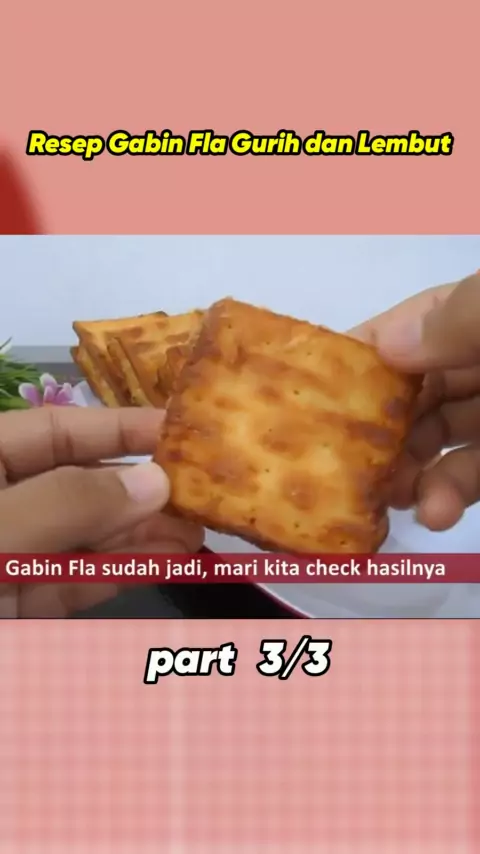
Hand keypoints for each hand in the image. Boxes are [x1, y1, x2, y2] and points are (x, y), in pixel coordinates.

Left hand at [0, 407, 203, 616]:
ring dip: (142, 534)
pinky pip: (76, 580)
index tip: (181, 431)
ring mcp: (9, 557)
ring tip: (196, 531)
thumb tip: (154, 481)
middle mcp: (2, 504)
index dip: (119, 427)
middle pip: (78, 483)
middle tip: (200, 493)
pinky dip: (121, 571)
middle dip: (140, 489)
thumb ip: (70, 503)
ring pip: (85, 536)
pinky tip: (167, 561)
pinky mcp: (19, 606)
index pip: (55, 431)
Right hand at [351, 272, 479, 531]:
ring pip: (438, 440)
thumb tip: (384, 347)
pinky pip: (474, 472)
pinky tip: (436, 515)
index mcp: (469, 313)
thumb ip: (461, 321)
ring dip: (409, 473)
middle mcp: (476, 358)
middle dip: (374, 431)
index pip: (399, 331)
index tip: (304, 398)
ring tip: (388, 500)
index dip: (354, 361)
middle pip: (409, 394)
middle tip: (342, 467)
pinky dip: (450, 495)